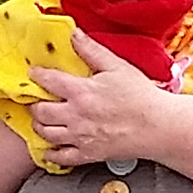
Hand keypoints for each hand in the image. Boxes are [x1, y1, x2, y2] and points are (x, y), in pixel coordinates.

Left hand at [28, 29, 170, 167]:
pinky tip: (50, 149)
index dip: (37, 75)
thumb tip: (74, 35)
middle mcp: (75, 115)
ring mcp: (80, 137)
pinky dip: (51, 154)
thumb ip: (92, 50)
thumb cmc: (141, 96)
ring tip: (41, 120)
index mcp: (81, 91)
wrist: (158, 126)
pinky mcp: (88, 154)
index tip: (33, 73)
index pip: (48, 80)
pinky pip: (61, 158)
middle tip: (35, 100)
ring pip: (45, 134)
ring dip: (39, 126)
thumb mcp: (117, 67)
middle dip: (34, 104)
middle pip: (40, 111)